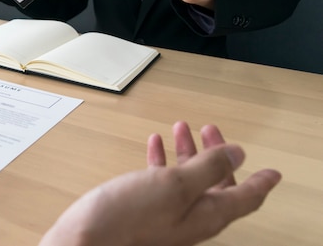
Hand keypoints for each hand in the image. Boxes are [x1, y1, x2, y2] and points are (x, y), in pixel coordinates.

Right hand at [39, 122, 280, 245]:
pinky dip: (161, 159)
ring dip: (187, 151)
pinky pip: (161, 180)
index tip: (274, 172)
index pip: (245, 198)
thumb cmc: (131, 214)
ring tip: (180, 127)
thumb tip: (237, 154)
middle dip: (216, 155)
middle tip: (210, 129)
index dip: (261, 183)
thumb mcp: (176, 185)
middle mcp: (191, 217)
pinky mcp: (145, 210)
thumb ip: (209, 167)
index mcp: (207, 214)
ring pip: (187, 179)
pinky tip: (153, 144)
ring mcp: (167, 214)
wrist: (88, 237)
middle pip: (216, 184)